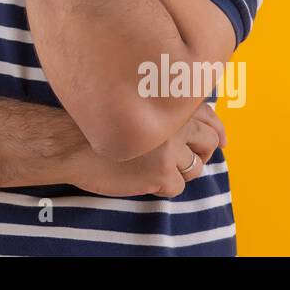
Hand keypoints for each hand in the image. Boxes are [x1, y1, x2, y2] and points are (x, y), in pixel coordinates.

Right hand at [66, 101, 225, 197]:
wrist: (68, 143)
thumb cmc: (96, 123)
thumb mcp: (133, 103)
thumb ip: (164, 108)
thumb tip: (197, 123)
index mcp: (168, 102)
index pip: (208, 115)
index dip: (216, 130)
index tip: (221, 141)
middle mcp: (174, 122)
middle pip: (208, 142)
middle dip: (201, 153)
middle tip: (185, 159)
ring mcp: (170, 148)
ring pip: (195, 168)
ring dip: (179, 171)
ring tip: (154, 167)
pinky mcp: (161, 172)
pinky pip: (176, 187)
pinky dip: (161, 186)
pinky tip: (141, 177)